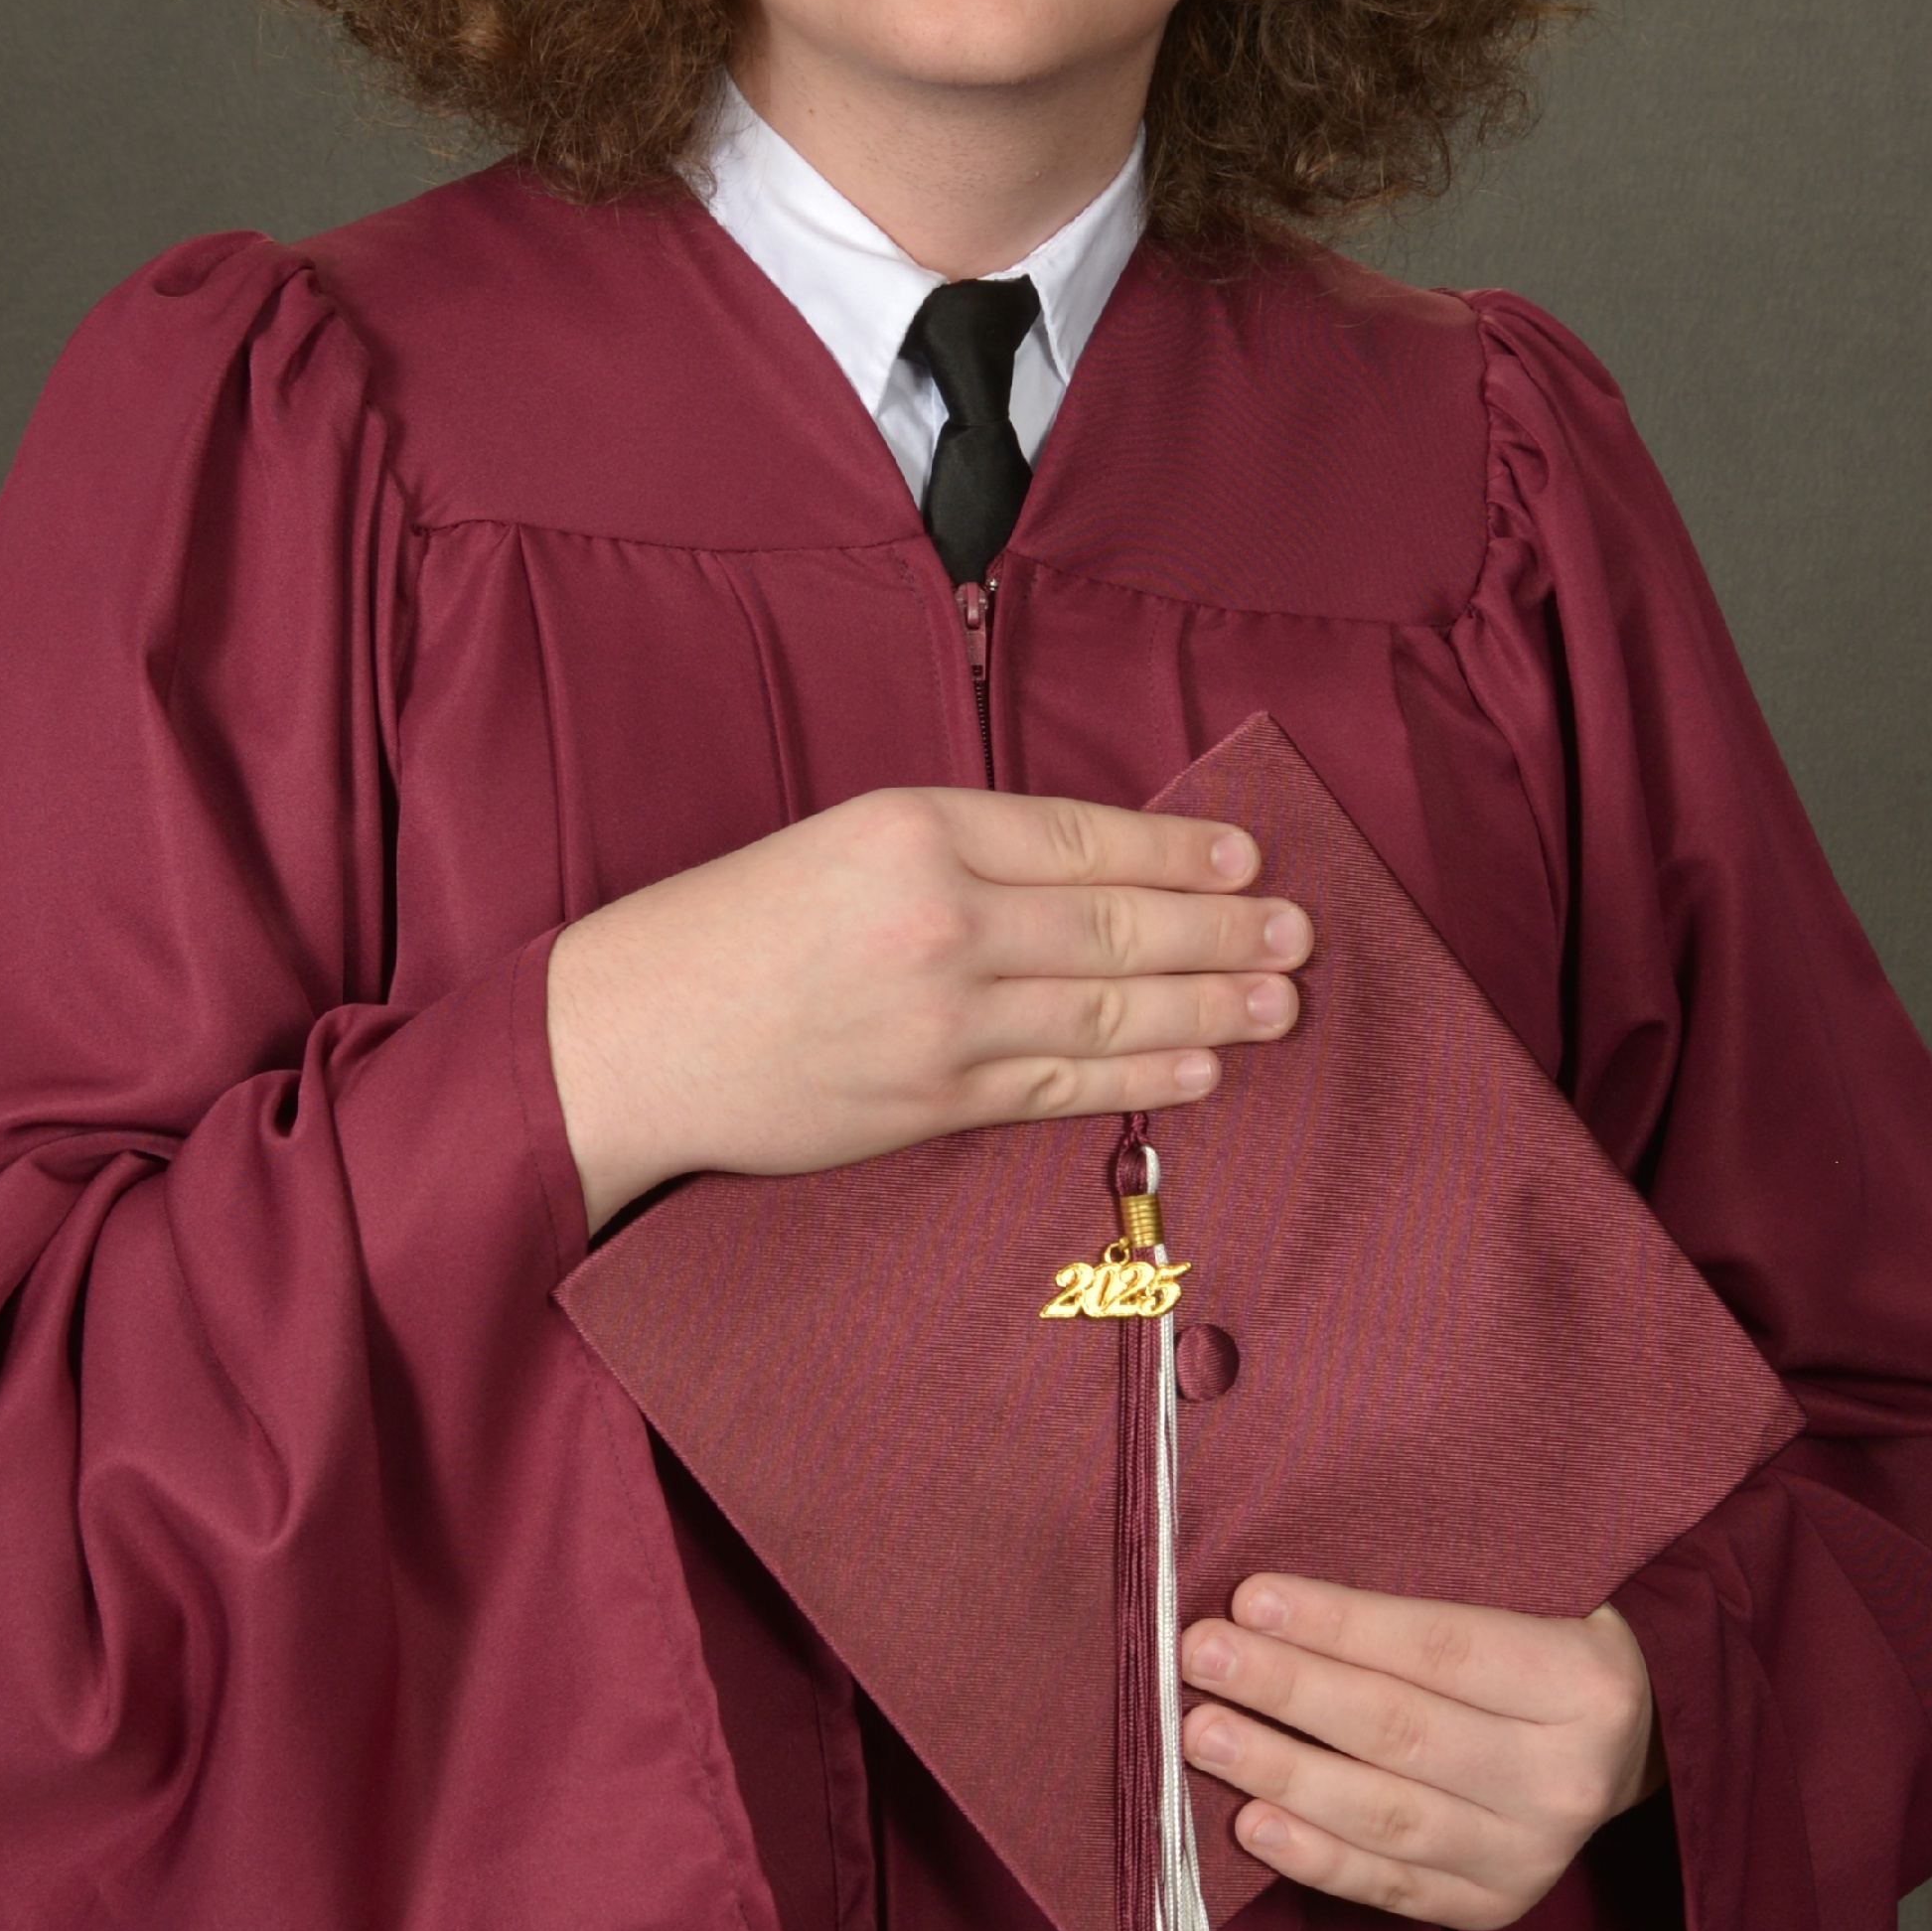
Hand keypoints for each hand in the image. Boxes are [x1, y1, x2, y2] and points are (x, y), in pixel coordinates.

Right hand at [545, 788, 1310, 1227]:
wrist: (632, 1034)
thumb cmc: (730, 927)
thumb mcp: (843, 841)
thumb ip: (961, 852)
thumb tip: (1096, 873)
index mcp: (915, 829)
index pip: (1083, 837)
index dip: (1179, 851)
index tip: (1248, 859)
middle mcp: (939, 918)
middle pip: (1117, 923)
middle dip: (1223, 932)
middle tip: (1299, 935)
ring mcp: (940, 1018)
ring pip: (1107, 1008)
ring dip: (1209, 1008)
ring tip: (1279, 1005)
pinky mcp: (931, 1101)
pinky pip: (1063, 1084)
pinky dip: (1142, 1074)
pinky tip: (1201, 1069)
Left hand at [1180, 1577, 1663, 1928]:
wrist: (1632, 1743)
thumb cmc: (1553, 1636)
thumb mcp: (1530, 1591)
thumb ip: (1431, 1587)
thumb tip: (1280, 1591)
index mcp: (1583, 1680)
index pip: (1440, 1649)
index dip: (1340, 1624)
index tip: (1250, 1596)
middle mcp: (1566, 1777)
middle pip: (1403, 1730)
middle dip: (1289, 1690)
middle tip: (1200, 1655)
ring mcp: (1532, 1853)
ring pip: (1387, 1815)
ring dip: (1282, 1773)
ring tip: (1203, 1733)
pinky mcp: (1496, 1902)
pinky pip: (1392, 1885)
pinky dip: (1315, 1857)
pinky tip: (1251, 1823)